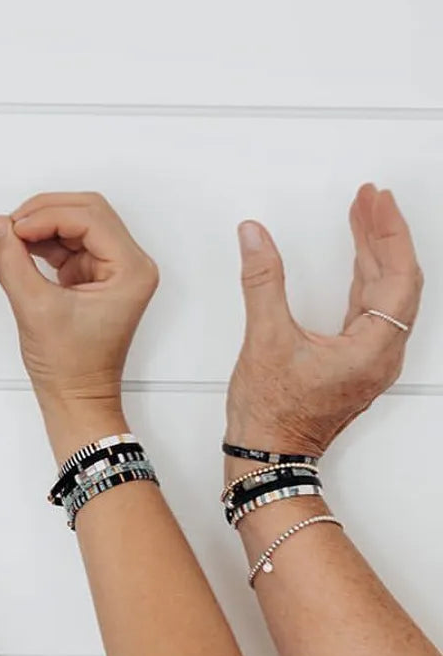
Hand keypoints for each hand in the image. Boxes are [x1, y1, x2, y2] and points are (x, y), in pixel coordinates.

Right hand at [0, 192, 158, 422]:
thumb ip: (12, 262)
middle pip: (87, 211)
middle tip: (11, 225)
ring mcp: (113, 269)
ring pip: (77, 223)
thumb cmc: (71, 368)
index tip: (14, 229)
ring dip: (42, 225)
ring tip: (12, 238)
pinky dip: (43, 241)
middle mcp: (129, 265)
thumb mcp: (34, 309)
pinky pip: (70, 243)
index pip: (89, 218)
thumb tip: (2, 227)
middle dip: (45, 212)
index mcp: (131, 270)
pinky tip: (21, 248)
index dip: (46, 216)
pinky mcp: (94, 276)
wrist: (77, 398)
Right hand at [226, 184, 422, 458]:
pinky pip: (372, 311)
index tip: (377, 201)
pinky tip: (355, 264)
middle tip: (371, 200)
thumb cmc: (274, 414)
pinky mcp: (355, 363)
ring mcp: (370, 360)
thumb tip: (256, 238)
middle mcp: (381, 353)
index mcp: (373, 348)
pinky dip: (364, 280)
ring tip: (364, 220)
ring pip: (387, 295)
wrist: (269, 454)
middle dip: (384, 235)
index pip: (397, 275)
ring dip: (375, 255)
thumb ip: (263, 281)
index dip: (388, 232)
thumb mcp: (265, 339)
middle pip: (398, 280)